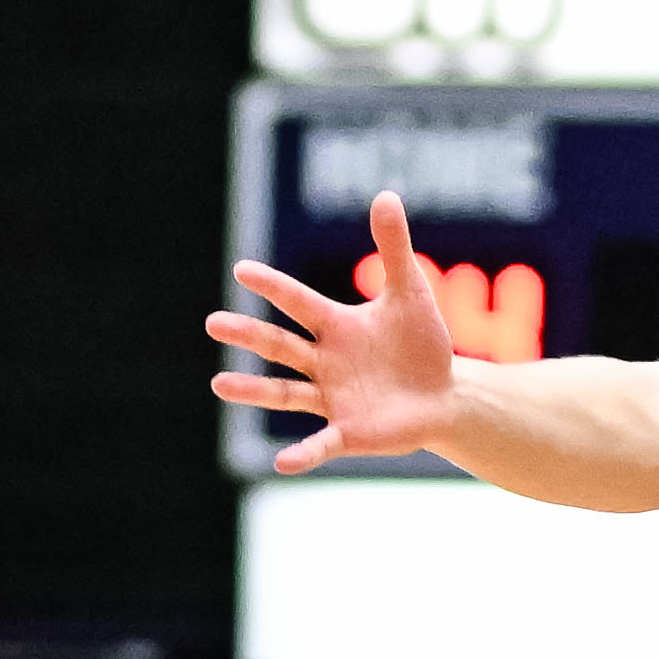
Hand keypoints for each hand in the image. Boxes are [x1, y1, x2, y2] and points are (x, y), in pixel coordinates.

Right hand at [213, 194, 472, 474]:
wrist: (444, 395)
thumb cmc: (420, 344)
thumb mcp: (410, 294)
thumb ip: (393, 249)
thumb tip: (386, 195)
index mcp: (335, 326)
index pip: (299, 302)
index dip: (275, 286)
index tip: (243, 269)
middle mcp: (324, 361)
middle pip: (281, 346)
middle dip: (250, 335)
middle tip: (213, 323)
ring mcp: (332, 397)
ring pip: (286, 393)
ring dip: (254, 392)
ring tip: (219, 386)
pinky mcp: (349, 431)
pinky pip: (320, 443)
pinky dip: (303, 454)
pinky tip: (282, 464)